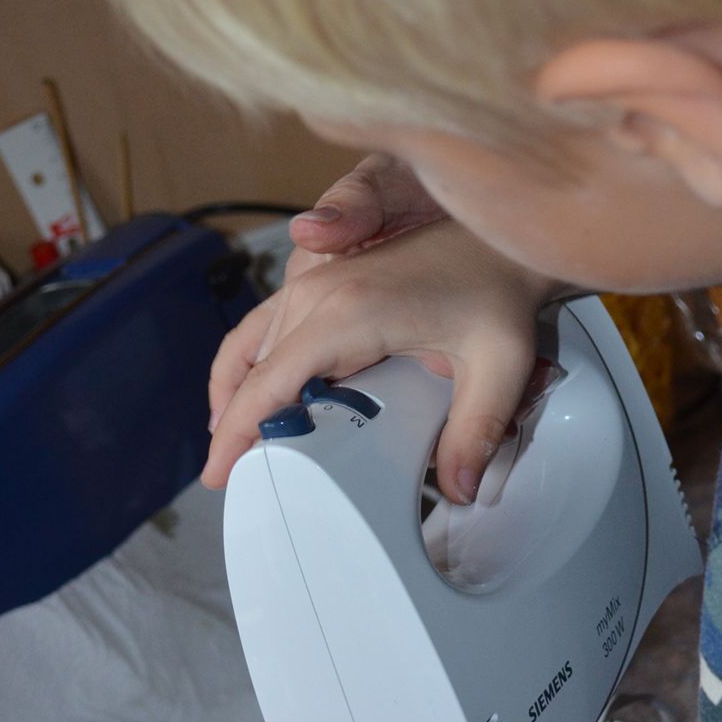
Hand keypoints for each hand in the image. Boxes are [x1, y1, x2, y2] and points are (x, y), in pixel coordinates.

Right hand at [204, 157, 557, 501]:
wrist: (501, 232)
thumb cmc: (499, 287)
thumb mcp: (499, 364)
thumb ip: (476, 429)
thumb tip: (460, 489)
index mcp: (347, 312)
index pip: (268, 382)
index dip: (237, 431)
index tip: (220, 472)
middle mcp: (319, 292)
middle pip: (250, 368)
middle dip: (231, 425)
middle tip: (230, 479)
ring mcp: (316, 281)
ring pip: (249, 344)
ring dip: (234, 395)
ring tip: (234, 448)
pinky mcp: (323, 280)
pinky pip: (268, 325)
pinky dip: (252, 366)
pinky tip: (262, 402)